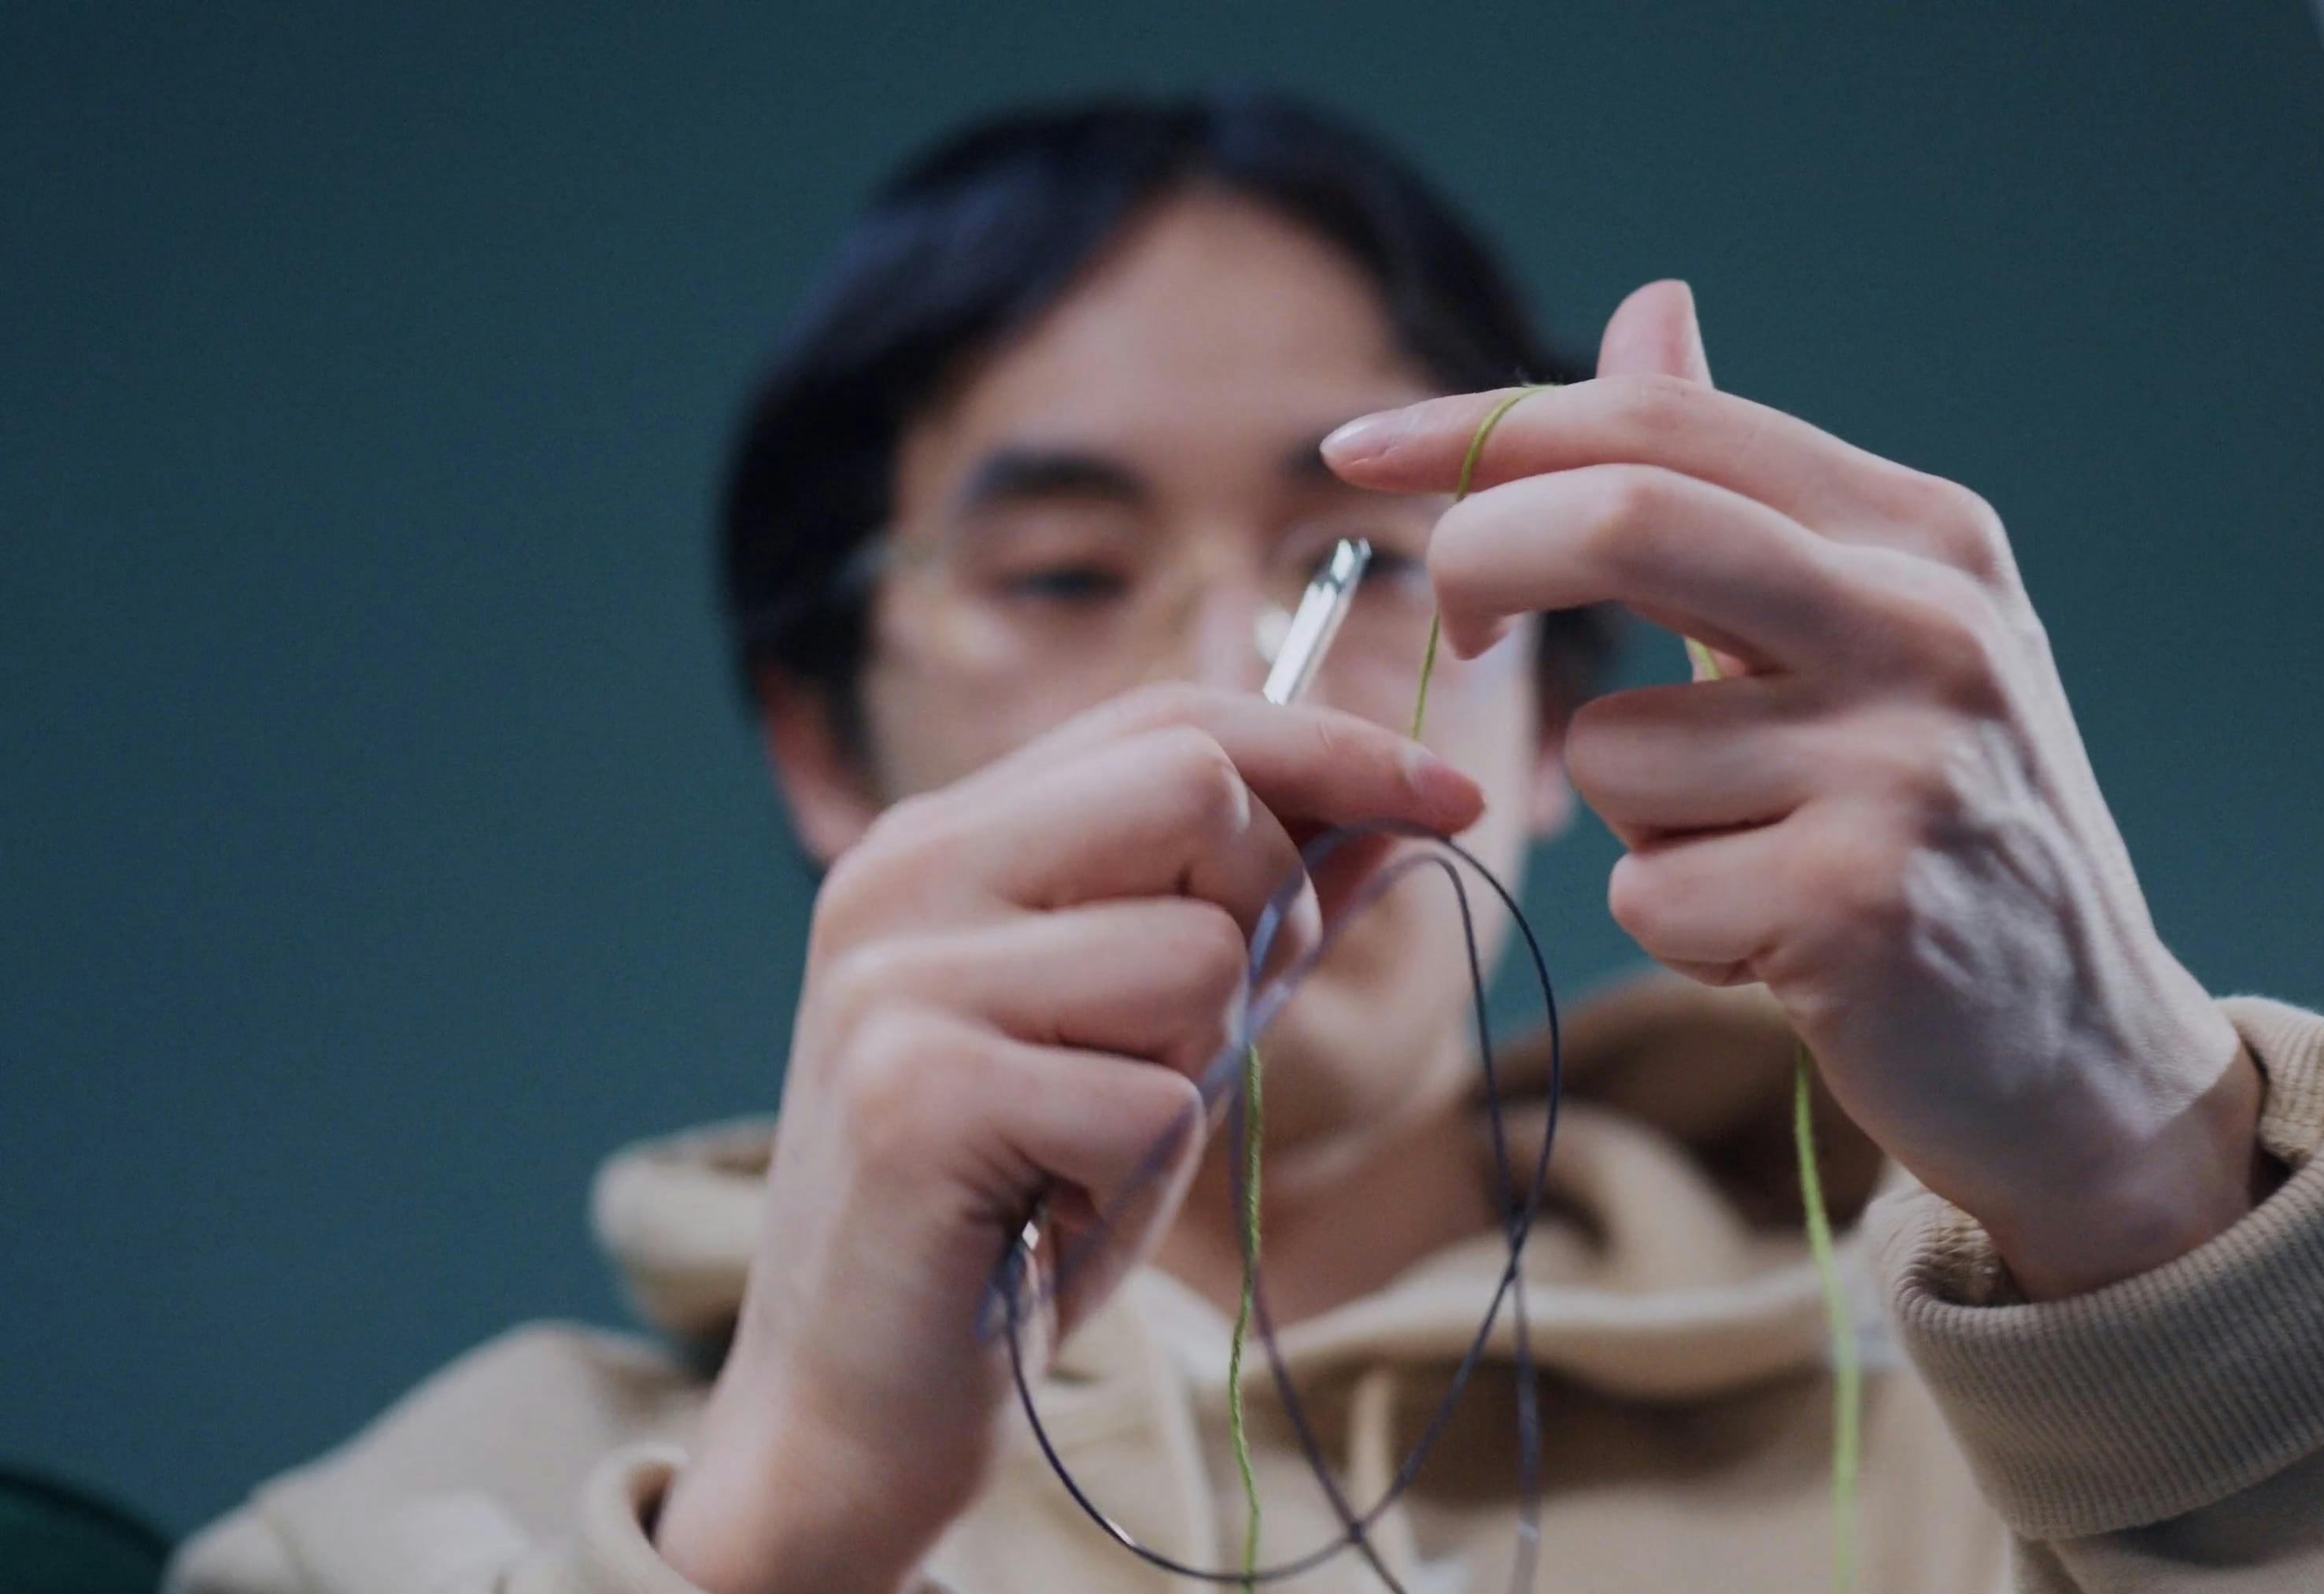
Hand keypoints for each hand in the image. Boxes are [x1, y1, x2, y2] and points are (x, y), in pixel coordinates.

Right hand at [653, 685, 1484, 1593]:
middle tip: (1200, 1036)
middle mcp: (902, 877)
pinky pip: (1155, 1104)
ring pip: (1195, 956)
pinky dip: (1141, 1178)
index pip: (1172, 718)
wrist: (855, 1403)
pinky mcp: (916, 1100)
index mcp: (943, 838)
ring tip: (1090, 1142)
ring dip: (1193, 1073)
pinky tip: (1052, 1214)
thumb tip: (1399, 802)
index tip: (1459, 795)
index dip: (1332, 744)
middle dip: (1266, 910)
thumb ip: (1252, 912)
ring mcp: (895, 982)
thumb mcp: (1148, 1032)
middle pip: (1195, 787)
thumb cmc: (1013, 1205)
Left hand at [1324, 283, 2268, 1301]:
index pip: (1661, 423)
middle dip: (1485, 564)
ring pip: (1613, 748)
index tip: (1353, 449)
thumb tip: (1649, 306)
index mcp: (1924, 534)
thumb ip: (1739, 485)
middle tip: (1465, 633)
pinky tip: (1780, 942)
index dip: (1483, 427)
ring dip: (1634, 820)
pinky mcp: (1862, 904)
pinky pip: (1647, 894)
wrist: (2087, 1052)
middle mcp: (1927, 624)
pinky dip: (1678, 929)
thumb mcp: (1871, 625)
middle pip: (1620, 519)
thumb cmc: (1946, 823)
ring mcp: (1904, 764)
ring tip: (1754, 854)